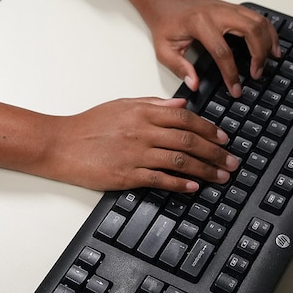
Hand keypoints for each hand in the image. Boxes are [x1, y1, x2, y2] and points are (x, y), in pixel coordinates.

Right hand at [41, 97, 238, 193]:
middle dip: (215, 152)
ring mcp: (136, 154)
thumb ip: (153, 104)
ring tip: (221, 177)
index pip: (185, 118)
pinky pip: (160, 179)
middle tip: (231, 161)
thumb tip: (181, 104)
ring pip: (179, 161)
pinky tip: (193, 188)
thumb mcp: (122, 105)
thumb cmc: (89, 124)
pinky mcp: (127, 175)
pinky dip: (180, 184)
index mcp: (143, 112)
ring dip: (205, 170)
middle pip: (188, 140)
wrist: (61, 144)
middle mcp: (143, 132)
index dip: (209, 129)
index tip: (223, 139)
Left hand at [99, 0, 279, 97]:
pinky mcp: (233, 8)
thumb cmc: (166, 22)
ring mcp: (228, 8)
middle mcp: (218, 12)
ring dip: (268, 41)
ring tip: (271, 61)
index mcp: (200, 23)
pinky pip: (258, 17)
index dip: (231, 74)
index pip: (222, 51)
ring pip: (258, 21)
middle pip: (250, 31)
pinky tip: (272, 45)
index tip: (235, 89)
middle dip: (259, 54)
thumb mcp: (164, 48)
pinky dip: (269, 31)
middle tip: (257, 74)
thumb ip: (179, 67)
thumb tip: (195, 84)